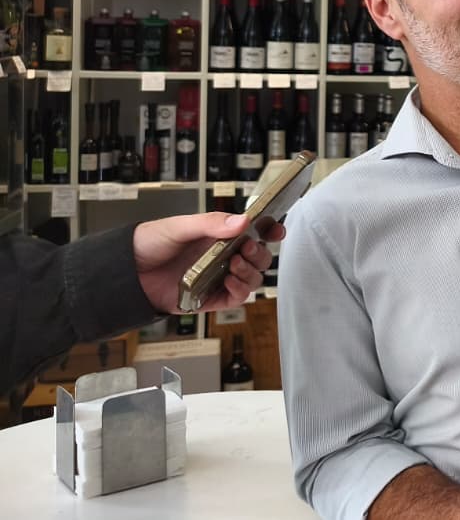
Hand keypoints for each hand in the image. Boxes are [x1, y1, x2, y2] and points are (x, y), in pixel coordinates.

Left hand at [132, 212, 285, 314]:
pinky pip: (236, 298)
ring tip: (234, 265)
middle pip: (259, 257)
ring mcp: (218, 278)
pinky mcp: (209, 299)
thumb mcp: (179, 227)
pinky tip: (231, 281)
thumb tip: (242, 221)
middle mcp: (223, 257)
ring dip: (250, 272)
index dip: (270, 231)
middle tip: (247, 248)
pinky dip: (240, 290)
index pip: (254, 232)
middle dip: (260, 254)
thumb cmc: (148, 244)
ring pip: (252, 278)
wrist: (124, 273)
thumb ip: (211, 223)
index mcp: (219, 236)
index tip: (276, 229)